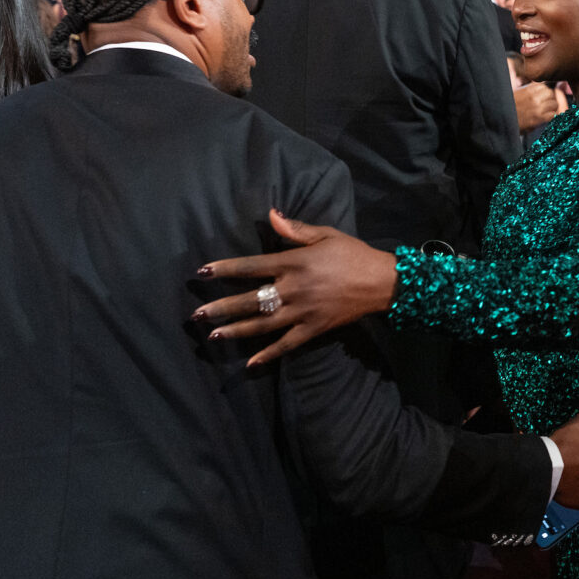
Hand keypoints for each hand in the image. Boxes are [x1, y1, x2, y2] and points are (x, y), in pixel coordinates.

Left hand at [193, 210, 397, 366]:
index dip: (226, 269)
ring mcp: (303, 312)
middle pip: (251, 300)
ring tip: (214, 336)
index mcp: (294, 263)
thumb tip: (270, 215)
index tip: (203, 272)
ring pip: (263, 324)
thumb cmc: (352, 254)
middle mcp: (294, 289)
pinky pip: (287, 344)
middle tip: (197, 315)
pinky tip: (251, 363)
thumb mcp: (325, 234)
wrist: (381, 281)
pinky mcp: (314, 329)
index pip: (251, 266)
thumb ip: (295, 229)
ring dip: (237, 330)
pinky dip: (269, 354)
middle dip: (222, 307)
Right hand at [513, 82, 559, 132]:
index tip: (544, 96)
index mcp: (528, 89)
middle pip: (551, 93)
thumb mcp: (518, 93)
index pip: (545, 85)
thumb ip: (529, 89)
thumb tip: (542, 85)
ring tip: (546, 111)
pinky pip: (552, 114)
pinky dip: (551, 116)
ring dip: (552, 108)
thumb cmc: (508, 108)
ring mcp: (537, 107)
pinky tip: (545, 118)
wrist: (500, 119)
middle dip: (550, 98)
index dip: (546, 91)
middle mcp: (534, 97)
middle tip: (546, 104)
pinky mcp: (538, 119)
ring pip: (555, 103)